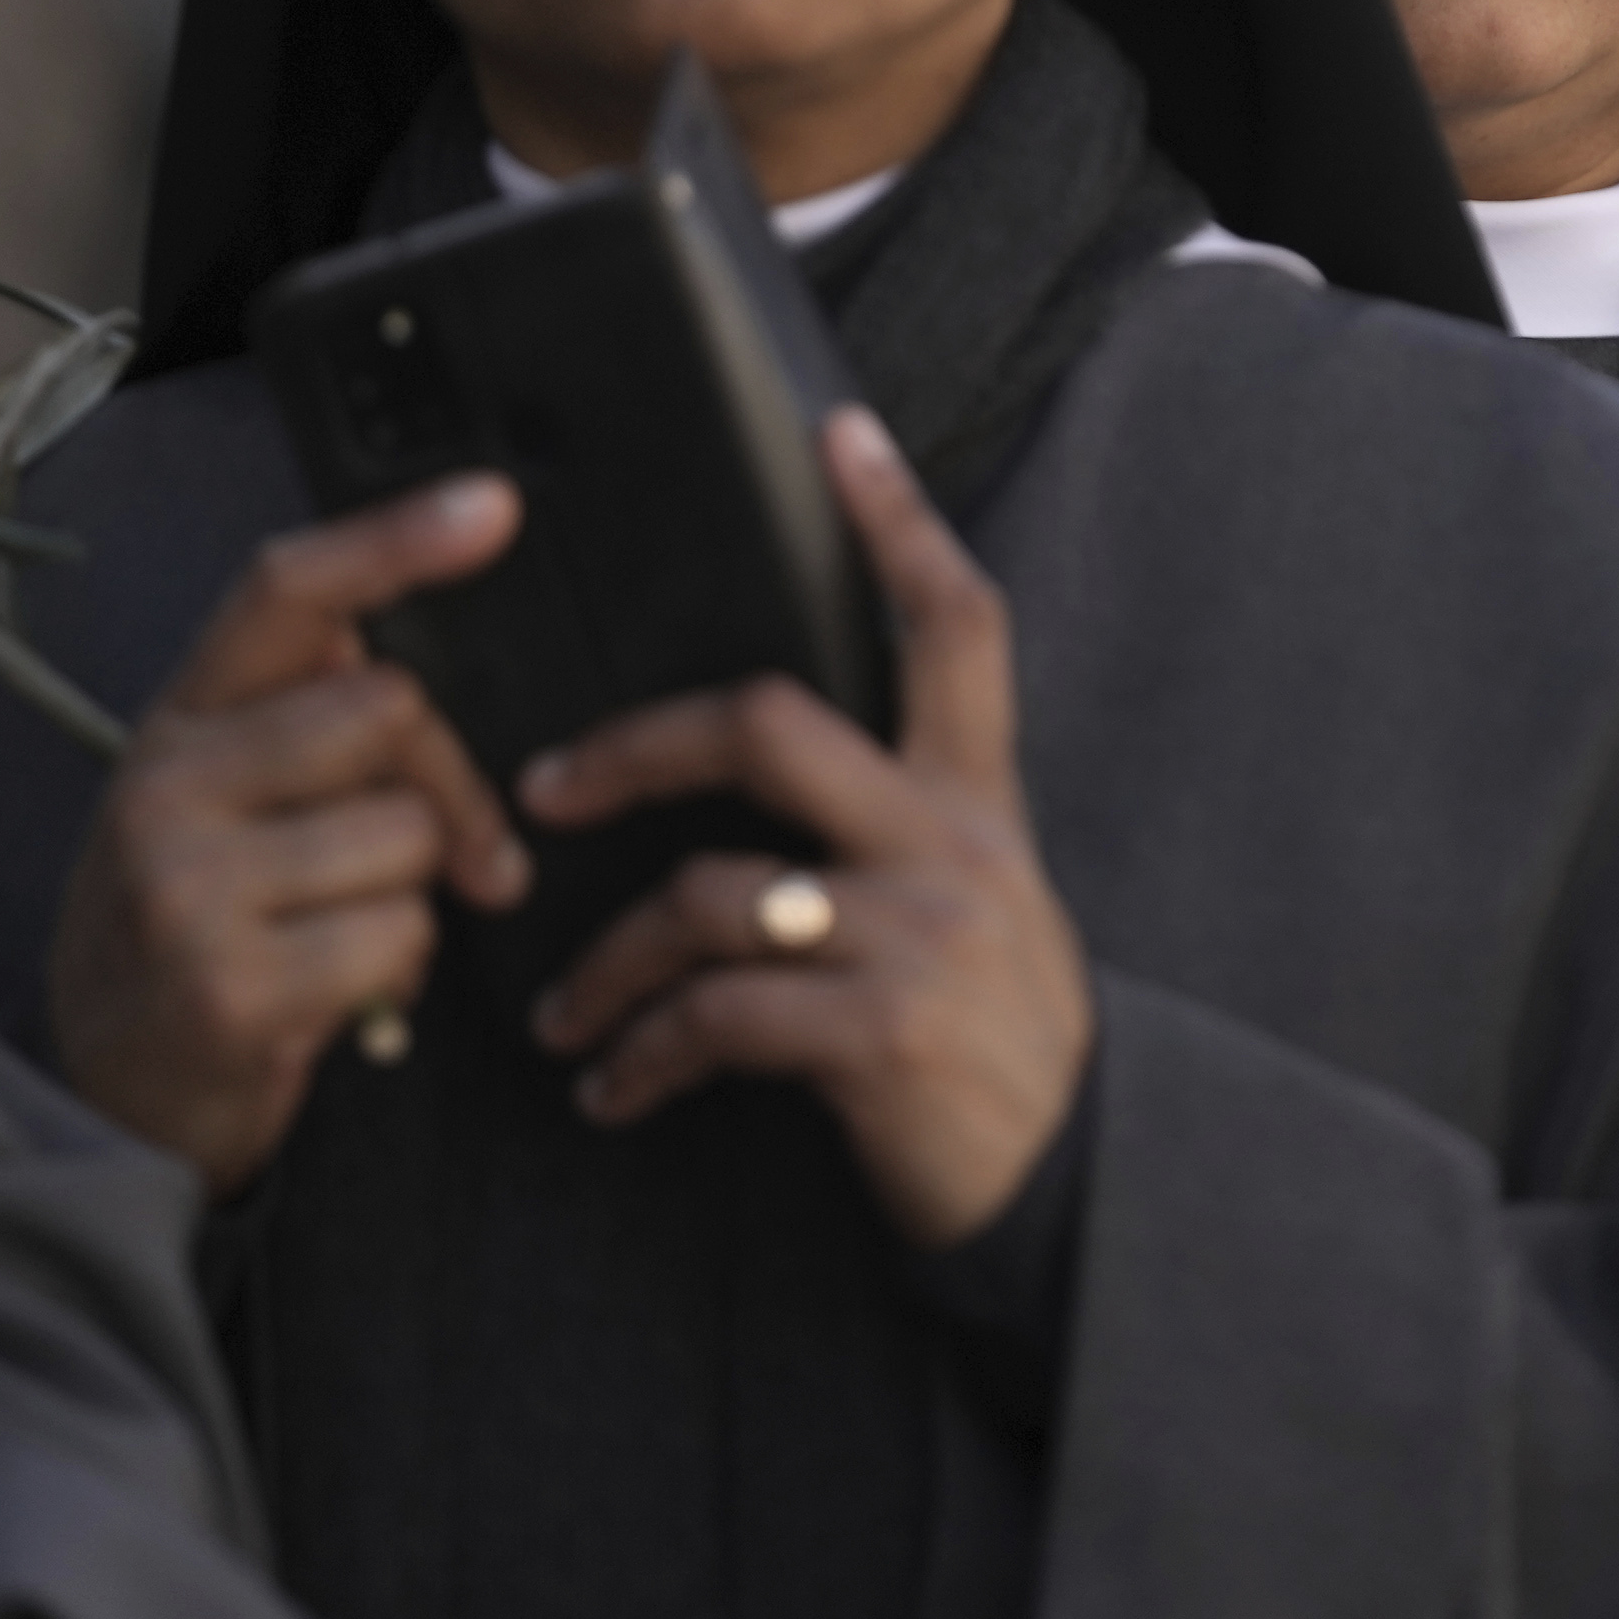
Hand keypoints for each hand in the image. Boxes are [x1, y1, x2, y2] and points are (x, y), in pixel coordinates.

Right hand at [49, 475, 528, 1191]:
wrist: (105, 1092)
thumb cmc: (189, 932)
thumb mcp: (217, 802)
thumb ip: (297, 721)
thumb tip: (395, 670)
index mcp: (177, 721)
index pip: (285, 592)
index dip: (395, 538)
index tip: (491, 507)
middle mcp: (168, 786)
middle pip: (388, 710)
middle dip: (438, 785)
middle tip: (414, 853)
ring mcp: (189, 887)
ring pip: (409, 833)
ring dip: (413, 895)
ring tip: (333, 934)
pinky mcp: (231, 985)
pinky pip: (403, 935)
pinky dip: (399, 973)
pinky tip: (330, 995)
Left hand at [523, 410, 1090, 1246]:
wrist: (1073, 1186)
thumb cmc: (997, 1041)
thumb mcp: (983, 903)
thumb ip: (900, 825)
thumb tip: (771, 774)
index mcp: (976, 799)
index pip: (954, 624)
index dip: (899, 521)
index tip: (839, 433)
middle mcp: (950, 847)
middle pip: (770, 724)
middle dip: (633, 747)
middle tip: (545, 788)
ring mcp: (916, 938)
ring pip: (709, 893)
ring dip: (609, 963)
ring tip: (566, 1016)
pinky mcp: (879, 1035)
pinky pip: (716, 1017)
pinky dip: (641, 1056)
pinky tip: (613, 1088)